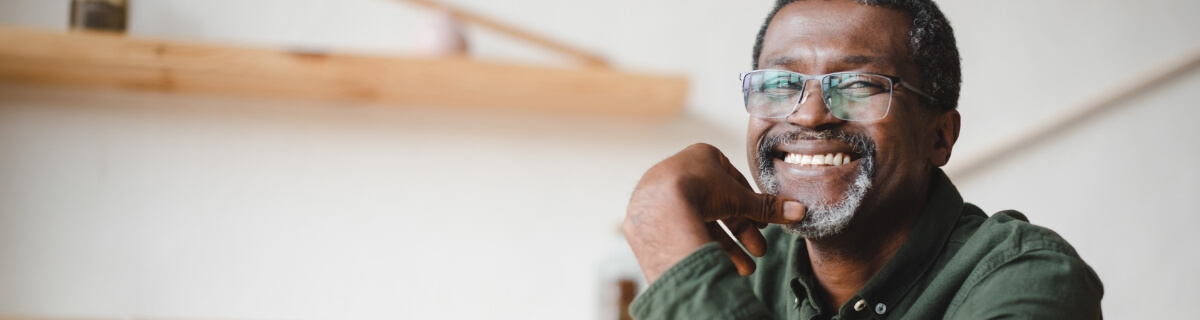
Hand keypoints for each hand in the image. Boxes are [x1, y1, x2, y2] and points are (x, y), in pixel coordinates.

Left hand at [623, 143, 805, 283]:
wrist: (657, 208)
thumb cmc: (699, 190)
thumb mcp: (739, 198)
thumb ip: (767, 207)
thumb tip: (798, 212)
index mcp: (702, 156)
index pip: (734, 182)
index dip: (751, 205)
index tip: (763, 224)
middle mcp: (681, 172)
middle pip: (720, 206)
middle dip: (742, 231)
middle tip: (759, 251)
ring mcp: (664, 196)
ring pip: (703, 223)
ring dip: (728, 247)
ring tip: (745, 268)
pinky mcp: (653, 218)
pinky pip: (684, 232)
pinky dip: (704, 248)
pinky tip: (721, 266)